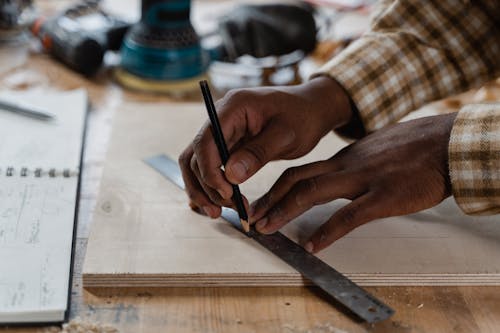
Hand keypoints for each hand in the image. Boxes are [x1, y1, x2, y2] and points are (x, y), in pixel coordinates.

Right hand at [179, 77, 351, 216]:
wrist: (312, 109)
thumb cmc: (303, 117)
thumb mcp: (286, 135)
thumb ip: (258, 154)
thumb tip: (231, 177)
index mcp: (233, 107)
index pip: (206, 142)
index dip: (210, 171)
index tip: (227, 194)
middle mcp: (220, 117)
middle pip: (196, 155)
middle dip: (205, 185)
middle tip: (224, 209)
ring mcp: (221, 131)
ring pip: (196, 162)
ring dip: (202, 188)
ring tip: (216, 212)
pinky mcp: (227, 144)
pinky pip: (210, 166)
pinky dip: (211, 185)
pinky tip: (220, 203)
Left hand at [250, 113, 457, 252]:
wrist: (445, 143)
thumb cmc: (412, 149)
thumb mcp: (373, 151)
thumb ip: (352, 165)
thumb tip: (334, 178)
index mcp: (343, 158)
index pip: (299, 171)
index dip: (275, 189)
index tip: (259, 204)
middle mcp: (346, 166)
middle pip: (296, 180)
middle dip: (270, 200)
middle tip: (251, 218)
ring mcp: (363, 179)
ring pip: (313, 192)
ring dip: (285, 211)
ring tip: (266, 228)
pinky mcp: (384, 196)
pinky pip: (350, 215)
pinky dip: (328, 231)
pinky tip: (313, 246)